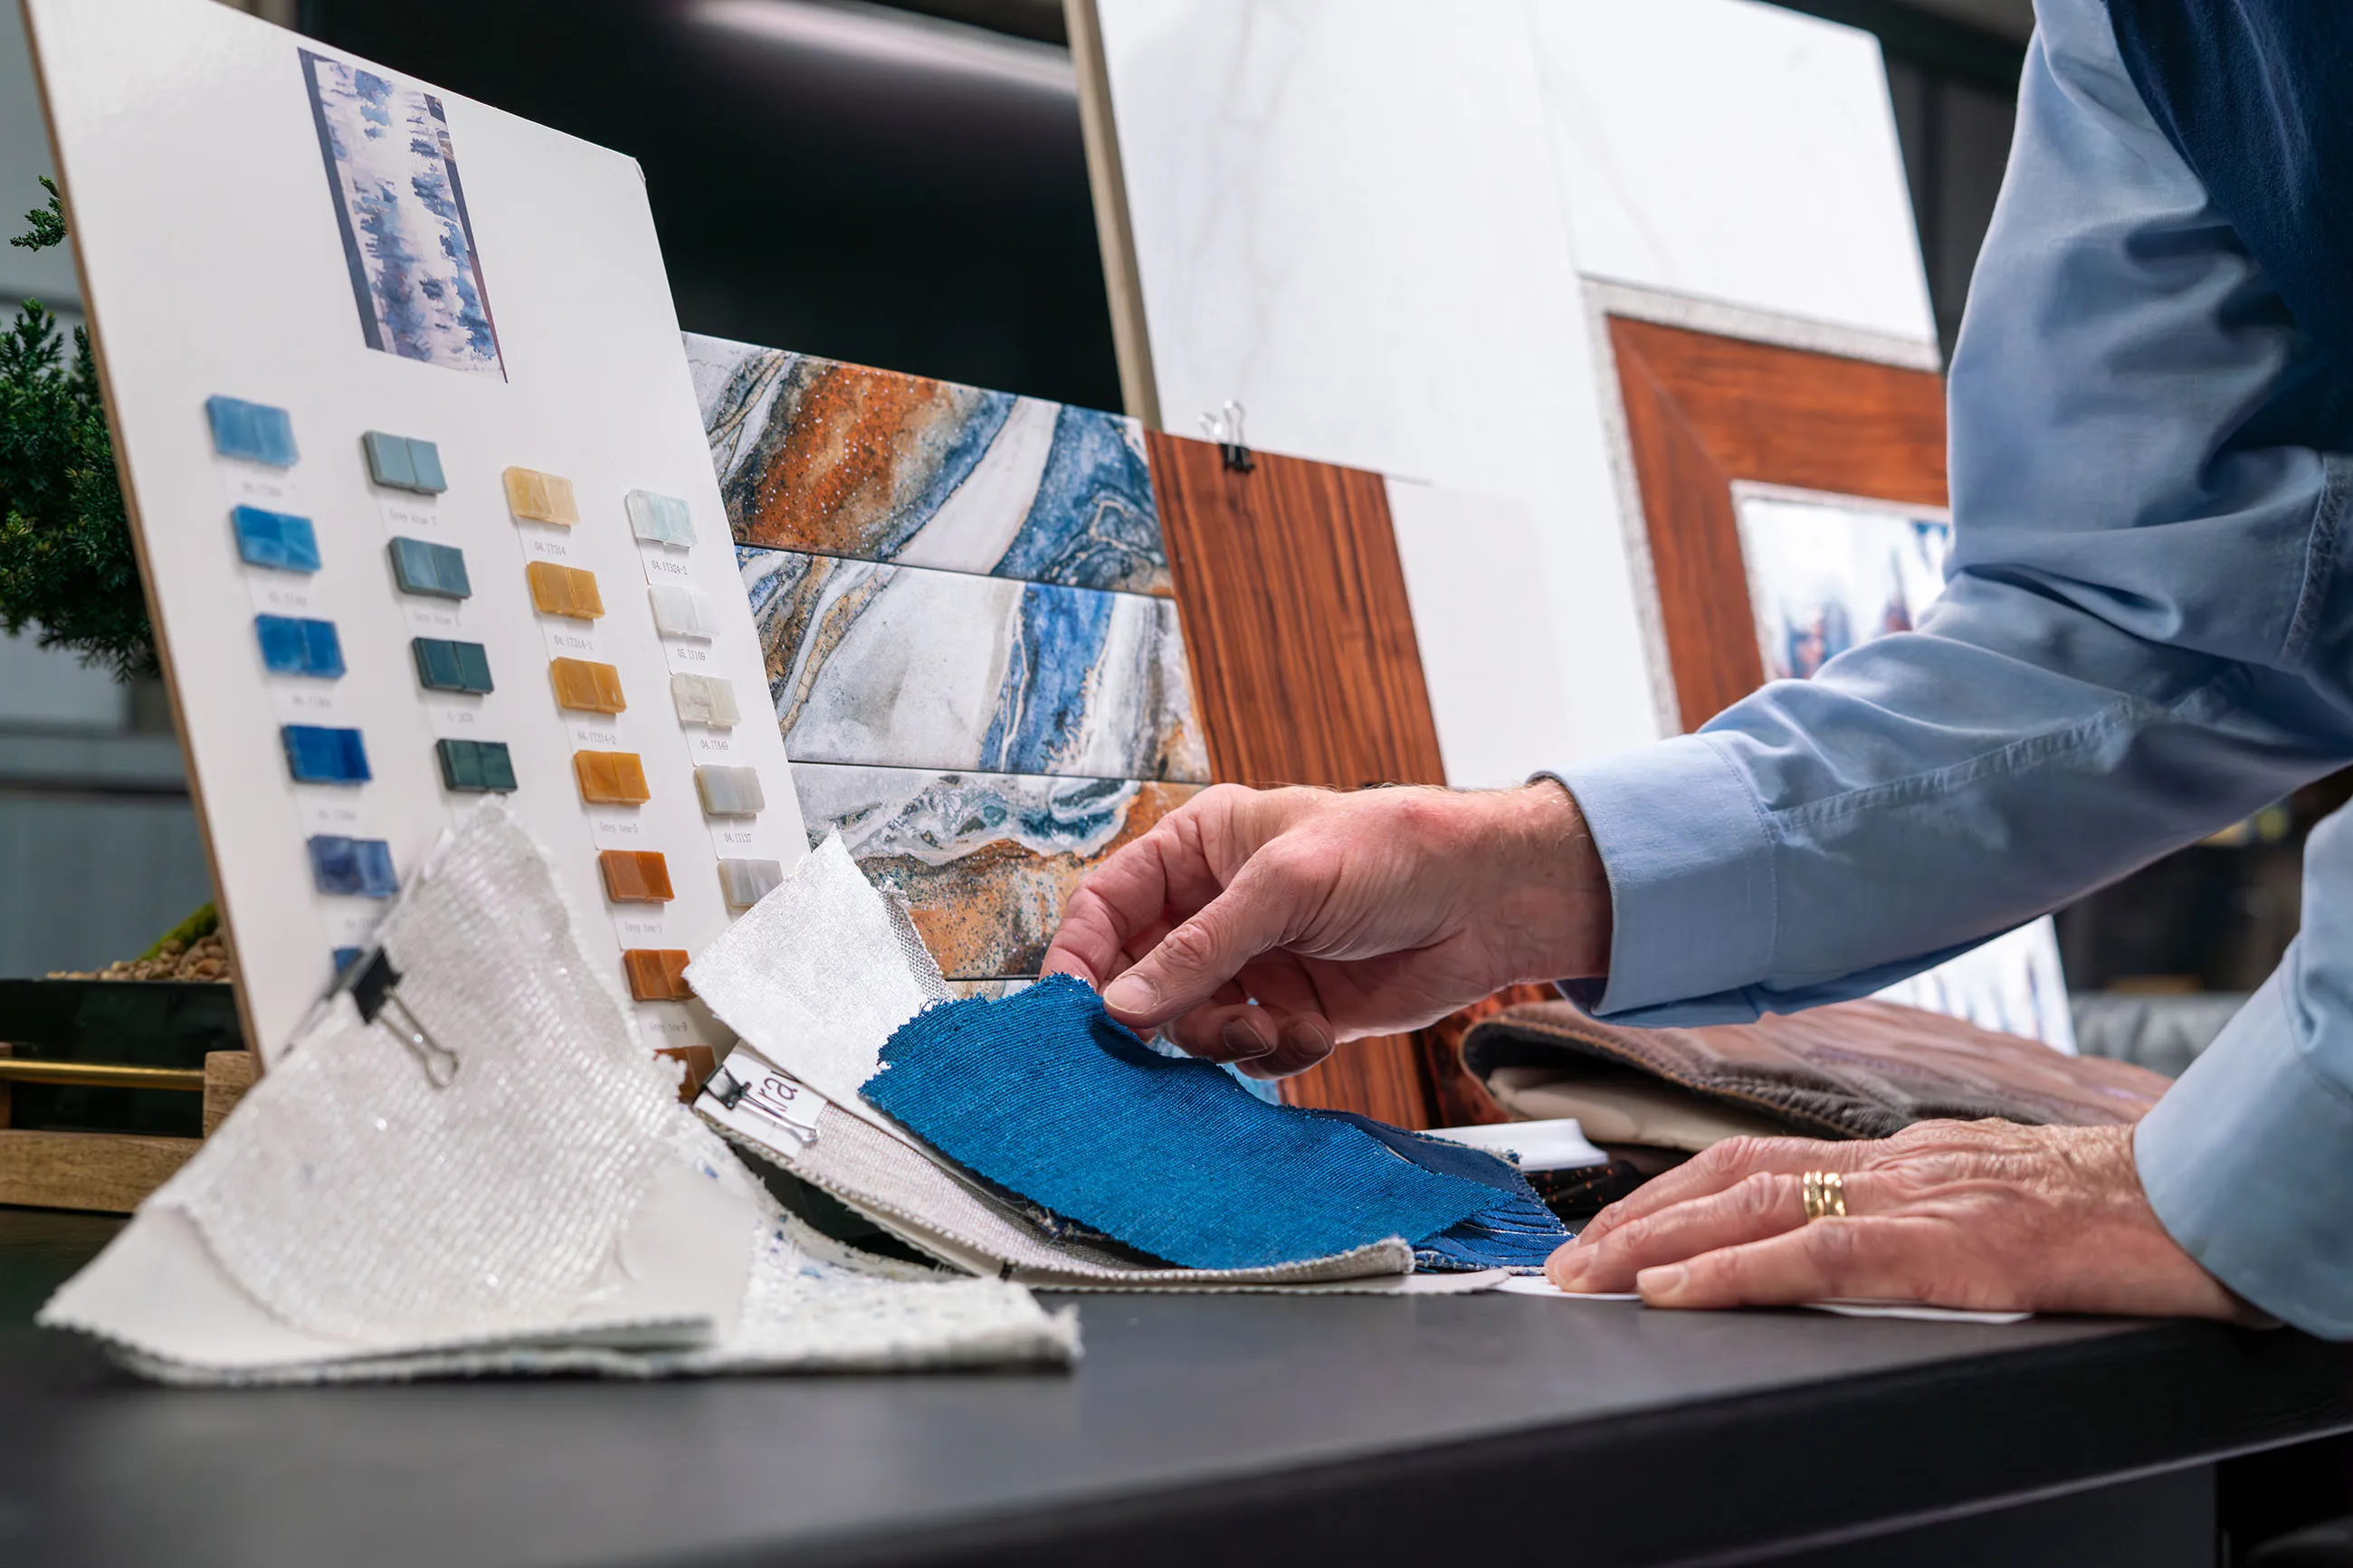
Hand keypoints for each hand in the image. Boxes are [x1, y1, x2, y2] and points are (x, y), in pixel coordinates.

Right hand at [1040, 781, 1609, 1076]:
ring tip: (1268, 1031)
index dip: (1083, 955)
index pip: (1110, 904)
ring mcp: (1256, 963)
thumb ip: (1200, 949)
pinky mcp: (1293, 1012)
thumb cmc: (1394, 853)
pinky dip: (1274, 1055)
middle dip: (1156, 1013)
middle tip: (1160, 1042)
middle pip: (1141, 975)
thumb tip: (1122, 1007)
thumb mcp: (1286, 885)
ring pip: (1192, 1024)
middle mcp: (1219, 907)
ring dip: (1223, 1040)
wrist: (1489, 901)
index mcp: (1202, 848)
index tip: (1073, 1007)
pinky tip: (1314, 1034)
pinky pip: (1252, 1053)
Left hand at [1546, 1119, 2246, 1319]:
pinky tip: (1678, 1290)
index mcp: (1890, 1158)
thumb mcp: (1978, 1203)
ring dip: (1655, 1241)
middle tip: (1562, 1264)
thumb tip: (1833, 1244)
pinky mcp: (1950, 1242)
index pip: (1752, 1161)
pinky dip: (1735, 1270)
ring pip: (1752, 1202)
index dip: (1666, 1193)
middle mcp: (1886, 1164)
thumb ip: (1905, 1214)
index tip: (1601, 1233)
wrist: (2193, 1203)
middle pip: (1728, 1175)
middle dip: (1633, 1220)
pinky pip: (1819, 1253)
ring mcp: (1914, 1195)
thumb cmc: (2097, 1214)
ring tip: (1588, 1276)